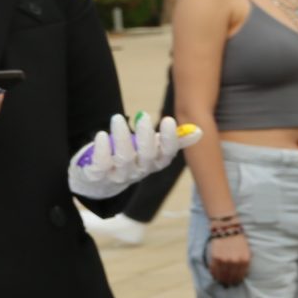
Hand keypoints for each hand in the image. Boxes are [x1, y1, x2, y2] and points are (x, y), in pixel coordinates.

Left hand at [68, 112, 198, 199]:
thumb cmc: (131, 159)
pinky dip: (102, 149)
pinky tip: (101, 135)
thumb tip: (199, 131)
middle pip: (147, 156)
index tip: (168, 119)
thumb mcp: (152, 150)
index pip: (167, 153)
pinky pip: (102, 164)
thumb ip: (173, 141)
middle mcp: (140, 171)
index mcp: (155, 163)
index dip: (170, 138)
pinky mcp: (98, 176)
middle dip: (146, 137)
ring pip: (124, 158)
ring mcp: (120, 176)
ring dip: (122, 137)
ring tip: (117, 119)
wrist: (101, 182)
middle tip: (143, 116)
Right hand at [206, 228, 251, 287]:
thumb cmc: (238, 239)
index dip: (237, 280)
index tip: (234, 283)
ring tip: (221, 281)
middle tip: (227, 284)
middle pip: (231, 277)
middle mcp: (236, 261)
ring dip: (221, 279)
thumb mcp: (246, 250)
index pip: (241, 275)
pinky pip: (215, 269)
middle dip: (229, 281)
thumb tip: (241, 274)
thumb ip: (244, 262)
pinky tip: (215, 275)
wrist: (227, 227)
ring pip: (222, 275)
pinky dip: (214, 273)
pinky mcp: (216, 257)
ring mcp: (225, 260)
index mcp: (245, 259)